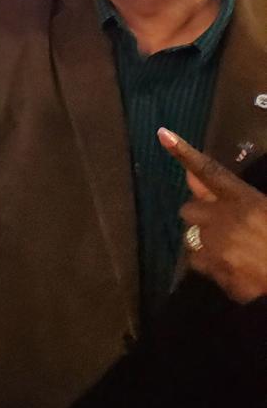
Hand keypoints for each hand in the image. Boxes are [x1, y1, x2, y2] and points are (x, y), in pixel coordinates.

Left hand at [160, 127, 266, 302]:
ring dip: (205, 242)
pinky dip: (212, 266)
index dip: (184, 152)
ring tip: (233, 250)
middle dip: (201, 217)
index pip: (209, 171)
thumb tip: (192, 179)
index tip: (163, 134)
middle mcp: (224, 220)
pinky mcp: (215, 273)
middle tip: (223, 226)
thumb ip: (233, 194)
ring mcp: (216, 247)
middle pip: (188, 210)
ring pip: (191, 239)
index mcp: (244, 200)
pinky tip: (234, 269)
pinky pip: (200, 265)